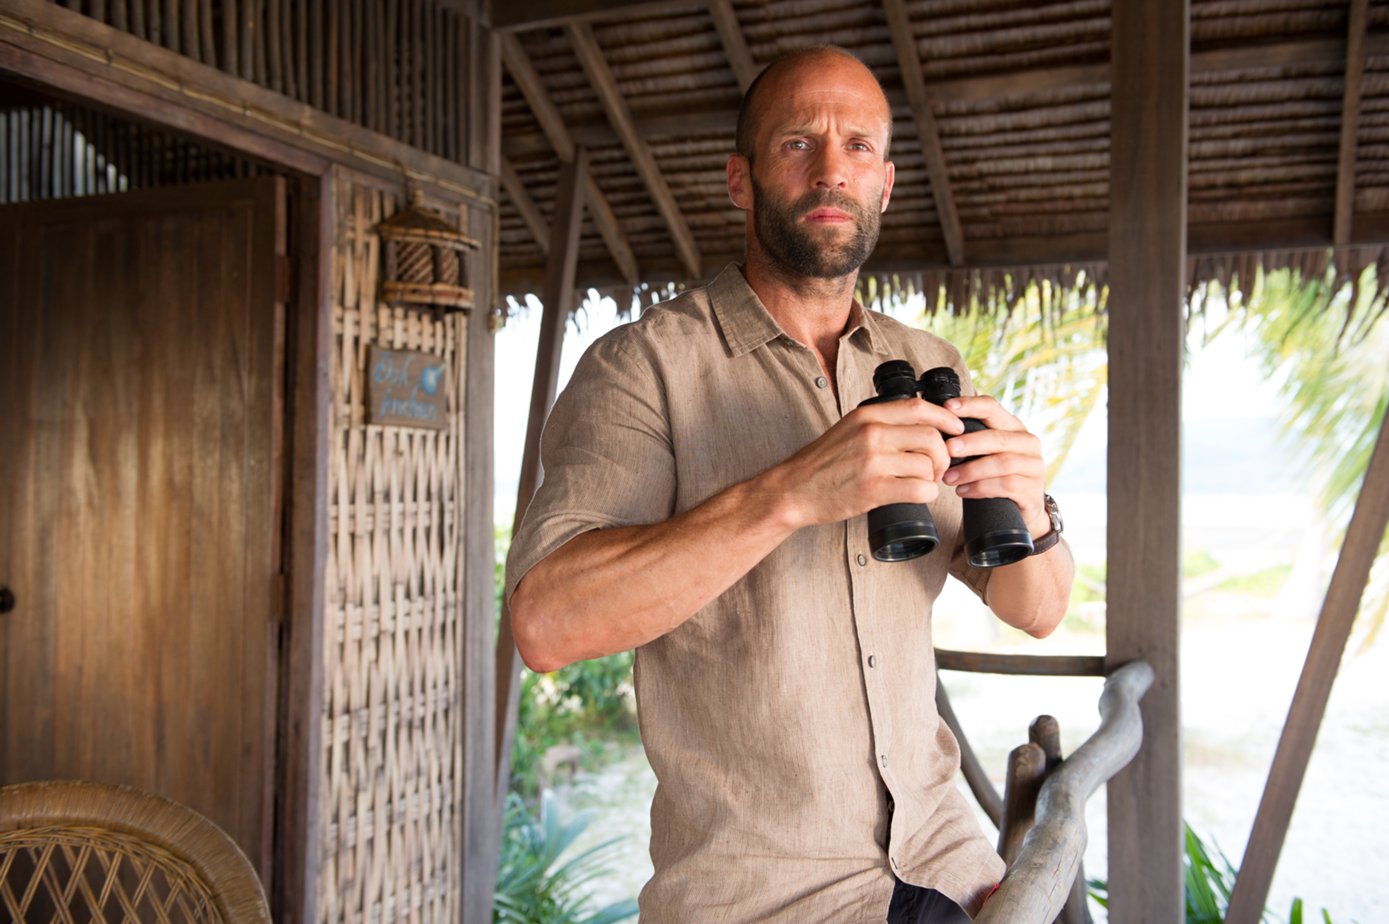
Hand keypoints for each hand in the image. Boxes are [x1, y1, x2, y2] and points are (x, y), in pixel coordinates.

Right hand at [759, 398, 964, 528]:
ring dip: (932, 478)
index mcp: (867, 414)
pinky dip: (926, 494)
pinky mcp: (874, 489)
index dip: (945, 418)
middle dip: (943, 455)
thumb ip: (880, 422)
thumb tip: (921, 422)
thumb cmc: (823, 463)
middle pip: (931, 437)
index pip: (920, 407)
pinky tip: (915, 496)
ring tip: (921, 483)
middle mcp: (872, 433)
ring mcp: (873, 461)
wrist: (793, 490)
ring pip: (928, 465)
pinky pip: (920, 489)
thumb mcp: (849, 428)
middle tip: (936, 468)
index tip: (955, 429)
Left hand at [938, 395, 1049, 535]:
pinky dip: (980, 488)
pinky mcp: (1032, 490)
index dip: (970, 405)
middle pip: (998, 438)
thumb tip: (935, 429)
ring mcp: (1034, 467)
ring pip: (1002, 463)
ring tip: (948, 478)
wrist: (1021, 511)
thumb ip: (969, 440)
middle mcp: (1028, 443)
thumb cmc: (995, 476)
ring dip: (971, 470)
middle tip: (947, 449)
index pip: (993, 408)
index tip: (947, 408)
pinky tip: (963, 491)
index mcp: (1014, 427)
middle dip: (970, 442)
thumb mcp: (985, 453)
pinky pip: (1005, 486)